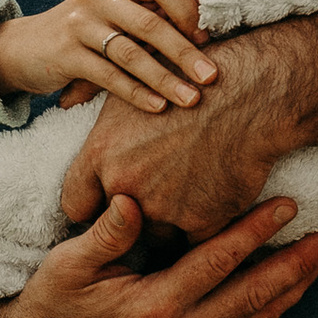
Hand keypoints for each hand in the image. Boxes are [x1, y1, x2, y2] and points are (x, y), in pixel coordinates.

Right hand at [0, 0, 213, 111]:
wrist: (23, 48)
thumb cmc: (84, 33)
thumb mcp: (114, 15)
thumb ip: (149, 16)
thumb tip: (205, 34)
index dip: (188, 10)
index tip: (207, 39)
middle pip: (150, 23)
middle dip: (185, 52)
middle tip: (212, 76)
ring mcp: (79, 24)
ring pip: (131, 53)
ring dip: (165, 79)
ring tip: (191, 99)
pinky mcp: (65, 54)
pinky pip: (109, 76)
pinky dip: (136, 94)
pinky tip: (158, 107)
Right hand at [0, 191, 317, 317]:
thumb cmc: (49, 309)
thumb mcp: (66, 267)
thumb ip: (104, 235)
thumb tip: (131, 201)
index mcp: (154, 308)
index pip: (217, 263)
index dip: (255, 232)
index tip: (288, 204)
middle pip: (255, 296)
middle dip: (299, 264)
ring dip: (296, 287)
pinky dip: (272, 306)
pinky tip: (290, 287)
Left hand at [58, 51, 288, 241]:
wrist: (253, 93)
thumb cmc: (192, 76)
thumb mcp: (133, 77)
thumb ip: (95, 96)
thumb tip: (65, 98)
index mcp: (102, 154)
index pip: (75, 203)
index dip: (92, 206)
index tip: (106, 204)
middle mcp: (125, 186)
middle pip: (116, 226)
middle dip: (130, 218)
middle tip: (154, 197)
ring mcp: (163, 209)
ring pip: (156, 235)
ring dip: (168, 223)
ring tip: (190, 193)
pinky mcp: (201, 223)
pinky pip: (194, 241)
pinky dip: (204, 226)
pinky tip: (215, 201)